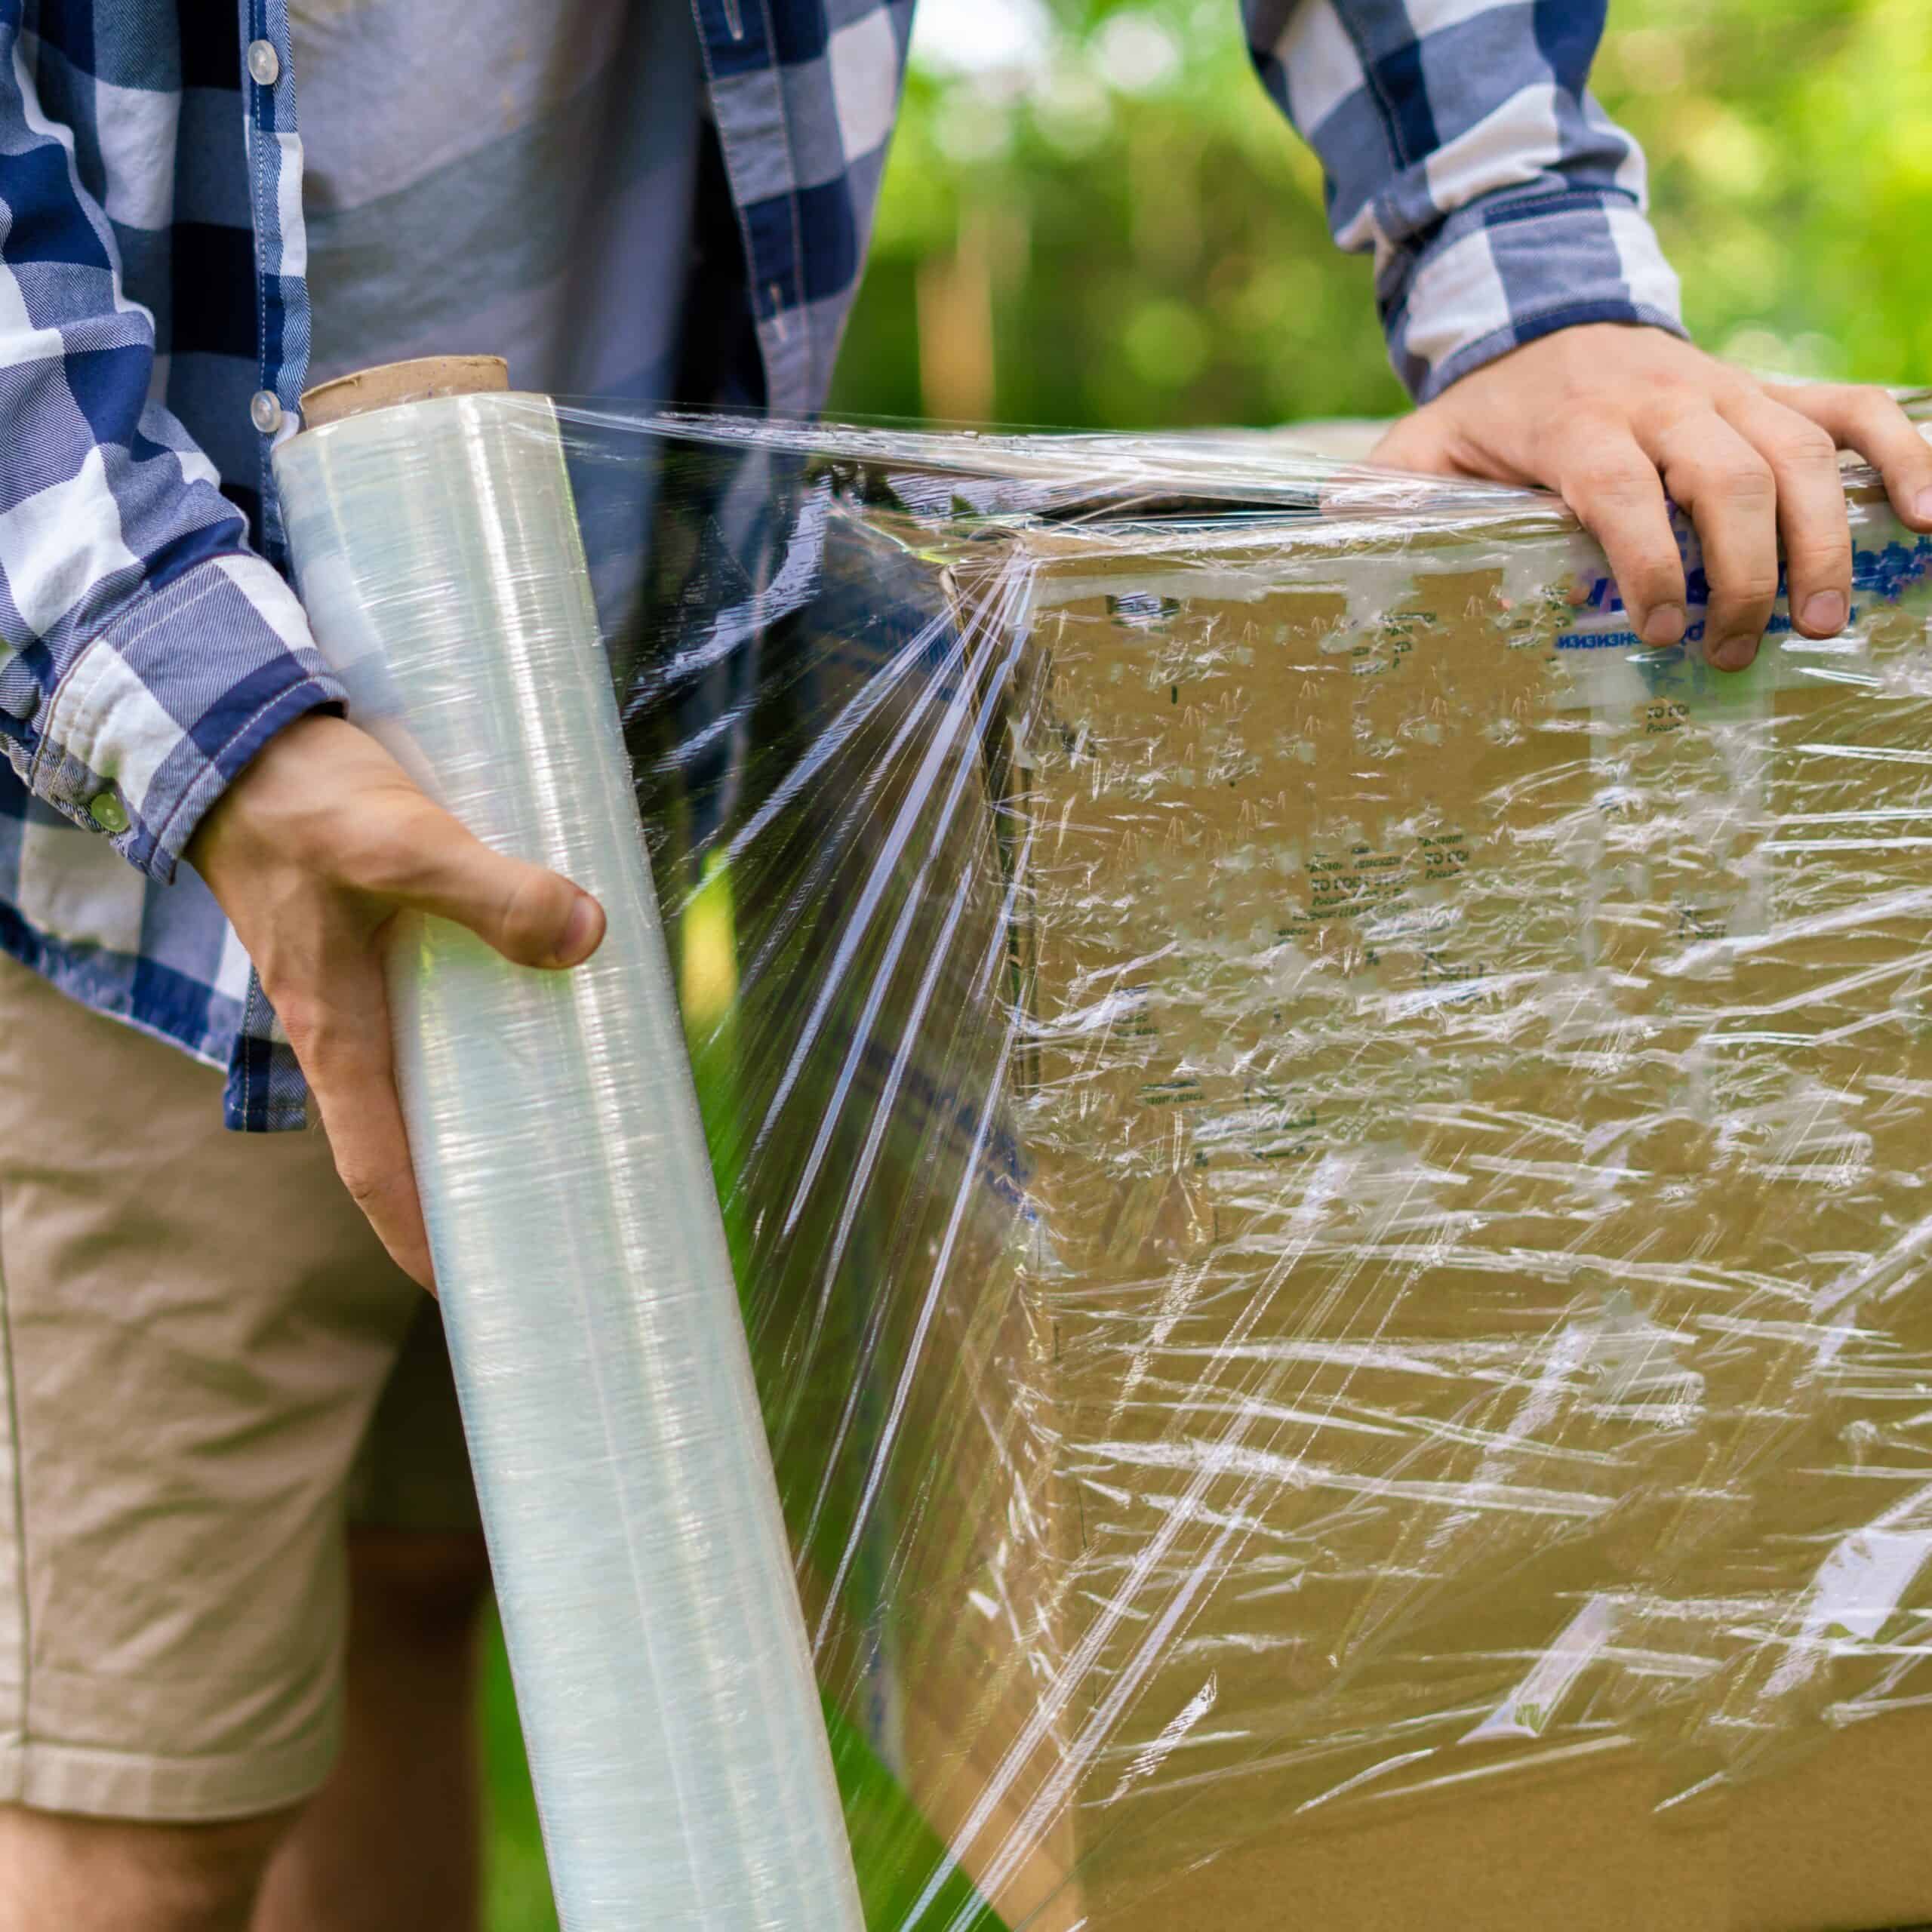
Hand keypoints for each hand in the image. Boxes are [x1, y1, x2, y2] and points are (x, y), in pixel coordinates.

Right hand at [187, 713, 605, 1287]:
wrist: (238, 730)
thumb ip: (489, 890)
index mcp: (336, 1033)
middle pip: (417, 1133)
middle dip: (476, 1185)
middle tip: (559, 1222)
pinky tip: (554, 1010)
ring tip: (578, 1128)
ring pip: (436, 1068)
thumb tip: (585, 940)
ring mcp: (363, 984)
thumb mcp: (400, 842)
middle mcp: (348, 1025)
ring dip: (493, 1101)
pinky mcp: (382, 936)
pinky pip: (443, 1005)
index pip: (378, 1170)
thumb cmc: (302, 798)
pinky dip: (492, 1025)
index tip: (472, 1293)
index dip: (421, 1239)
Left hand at [1369, 325, 1931, 669]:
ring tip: (1821, 624)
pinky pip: (1853, 410)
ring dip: (1823, 538)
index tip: (1656, 631)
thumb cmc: (1485, 412)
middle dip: (1742, 570)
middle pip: (1726, 477)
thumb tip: (1329, 539)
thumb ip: (1384, 496)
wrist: (1545, 313)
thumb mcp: (1419, 449)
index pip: (1620, 489)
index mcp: (1573, 421)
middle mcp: (1661, 398)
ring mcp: (1725, 389)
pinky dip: (1903, 455)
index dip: (1645, 559)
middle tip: (1737, 653)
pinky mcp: (1768, 390)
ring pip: (1799, 452)